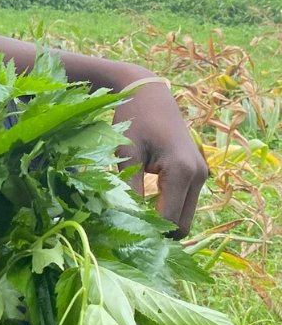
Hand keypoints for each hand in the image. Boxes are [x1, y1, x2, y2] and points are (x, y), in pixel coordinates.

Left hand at [114, 75, 207, 236]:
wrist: (148, 92)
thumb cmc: (133, 119)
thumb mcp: (126, 154)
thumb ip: (129, 188)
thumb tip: (124, 219)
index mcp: (182, 172)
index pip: (170, 221)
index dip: (149, 232)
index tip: (123, 231)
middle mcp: (199, 176)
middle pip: (183, 224)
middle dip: (158, 230)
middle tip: (128, 227)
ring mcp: (202, 174)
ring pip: (185, 214)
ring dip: (163, 219)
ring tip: (133, 213)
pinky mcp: (197, 171)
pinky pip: (185, 200)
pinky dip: (168, 206)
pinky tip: (144, 202)